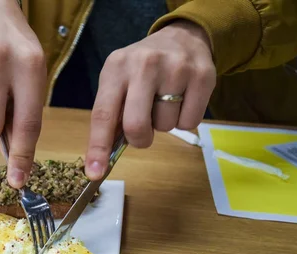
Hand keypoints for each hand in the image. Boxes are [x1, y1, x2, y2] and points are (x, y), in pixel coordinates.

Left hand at [85, 20, 215, 179]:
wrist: (182, 37)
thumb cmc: (142, 69)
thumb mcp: (118, 81)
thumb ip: (111, 114)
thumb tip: (103, 156)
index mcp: (115, 68)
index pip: (103, 114)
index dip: (98, 147)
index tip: (94, 172)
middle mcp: (144, 65)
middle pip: (136, 125)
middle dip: (139, 139)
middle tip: (143, 132)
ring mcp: (175, 68)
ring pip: (165, 126)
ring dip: (163, 124)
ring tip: (164, 101)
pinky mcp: (202, 76)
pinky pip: (189, 122)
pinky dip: (184, 121)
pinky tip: (182, 100)